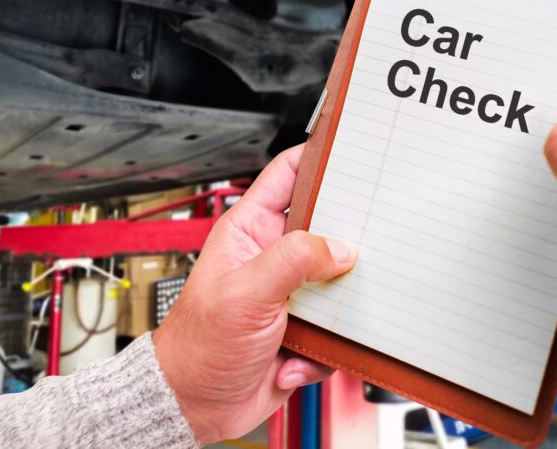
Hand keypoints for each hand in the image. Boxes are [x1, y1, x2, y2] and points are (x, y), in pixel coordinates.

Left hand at [153, 145, 356, 443]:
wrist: (195, 406)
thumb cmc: (197, 347)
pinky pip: (338, 327)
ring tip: (318, 324)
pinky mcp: (306, 328)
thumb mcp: (245, 294)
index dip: (320, 157)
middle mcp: (275, 256)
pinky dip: (324, 349)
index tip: (352, 151)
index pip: (289, 174)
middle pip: (329, 227)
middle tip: (361, 248)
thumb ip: (294, 261)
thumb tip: (341, 248)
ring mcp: (293, 292)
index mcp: (251, 230)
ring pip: (341, 279)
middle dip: (347, 242)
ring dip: (337, 308)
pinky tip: (293, 358)